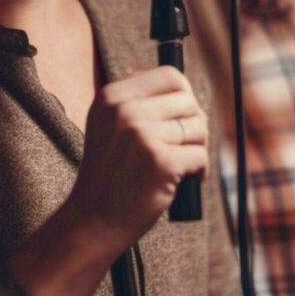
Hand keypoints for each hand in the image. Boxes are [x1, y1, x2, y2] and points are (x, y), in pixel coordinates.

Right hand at [67, 65, 208, 250]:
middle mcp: (126, 111)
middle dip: (194, 124)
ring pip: (198, 127)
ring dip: (197, 147)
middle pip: (188, 101)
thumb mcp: (106, 126)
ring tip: (181, 162)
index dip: (184, 95)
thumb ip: (134, 101)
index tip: (182, 115)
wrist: (93, 220)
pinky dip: (199, 170)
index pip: (169, 75)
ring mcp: (143, 136)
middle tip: (184, 145)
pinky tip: (186, 179)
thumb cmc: (108, 176)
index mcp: (112, 97)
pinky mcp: (161, 162)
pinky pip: (201, 155)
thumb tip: (179, 86)